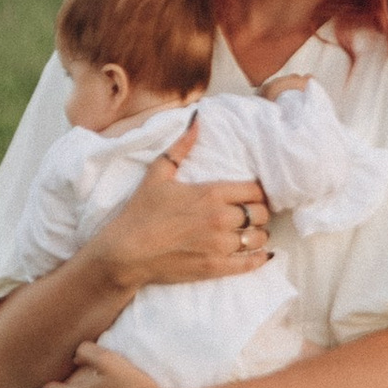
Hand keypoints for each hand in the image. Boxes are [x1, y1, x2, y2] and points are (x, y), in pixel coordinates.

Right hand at [91, 121, 273, 290]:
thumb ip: (181, 147)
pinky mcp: (216, 267)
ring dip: (259, 234)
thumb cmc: (141, 212)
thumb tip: (197, 120)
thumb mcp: (158, 173)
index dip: (257, 192)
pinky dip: (259, 259)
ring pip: (259, 237)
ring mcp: (220, 245)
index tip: (252, 195)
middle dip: (259, 212)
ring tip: (252, 233)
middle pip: (260, 213)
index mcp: (211, 193)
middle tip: (253, 214)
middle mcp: (221, 218)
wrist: (126, 253)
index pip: (254, 190)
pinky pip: (250, 263)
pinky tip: (261, 255)